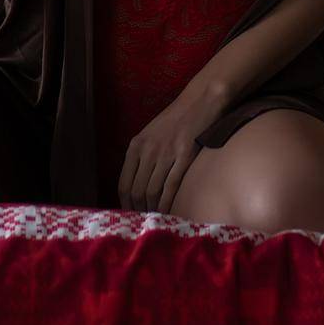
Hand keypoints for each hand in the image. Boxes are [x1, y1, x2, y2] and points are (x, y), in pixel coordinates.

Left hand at [118, 79, 228, 215]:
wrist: (200, 101)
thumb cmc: (176, 120)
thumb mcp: (151, 135)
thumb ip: (142, 157)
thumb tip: (136, 187)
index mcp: (136, 146)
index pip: (124, 184)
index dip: (126, 205)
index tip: (132, 216)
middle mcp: (147, 150)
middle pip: (136, 191)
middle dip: (140, 211)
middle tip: (146, 224)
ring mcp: (165, 153)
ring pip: (152, 191)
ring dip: (154, 210)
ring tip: (158, 221)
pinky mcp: (184, 155)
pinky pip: (171, 186)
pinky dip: (168, 204)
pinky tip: (170, 213)